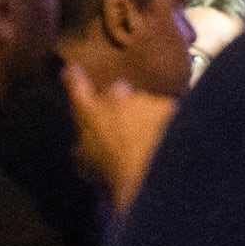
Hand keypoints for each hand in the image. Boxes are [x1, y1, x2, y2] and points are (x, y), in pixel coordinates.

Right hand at [67, 62, 176, 214]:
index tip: (73, 70)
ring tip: (153, 138)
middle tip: (125, 120)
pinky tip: (171, 139)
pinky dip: (168, 122)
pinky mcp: (168, 106)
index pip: (76, 85)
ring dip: (145, 115)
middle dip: (119, 100)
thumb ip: (82, 149)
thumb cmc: (110, 174)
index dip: (74, 77)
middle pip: (116, 90)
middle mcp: (114, 98)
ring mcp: (143, 99)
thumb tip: (81, 145)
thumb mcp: (86, 167)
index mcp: (89, 112)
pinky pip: (168, 112)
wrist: (150, 174)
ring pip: (144, 102)